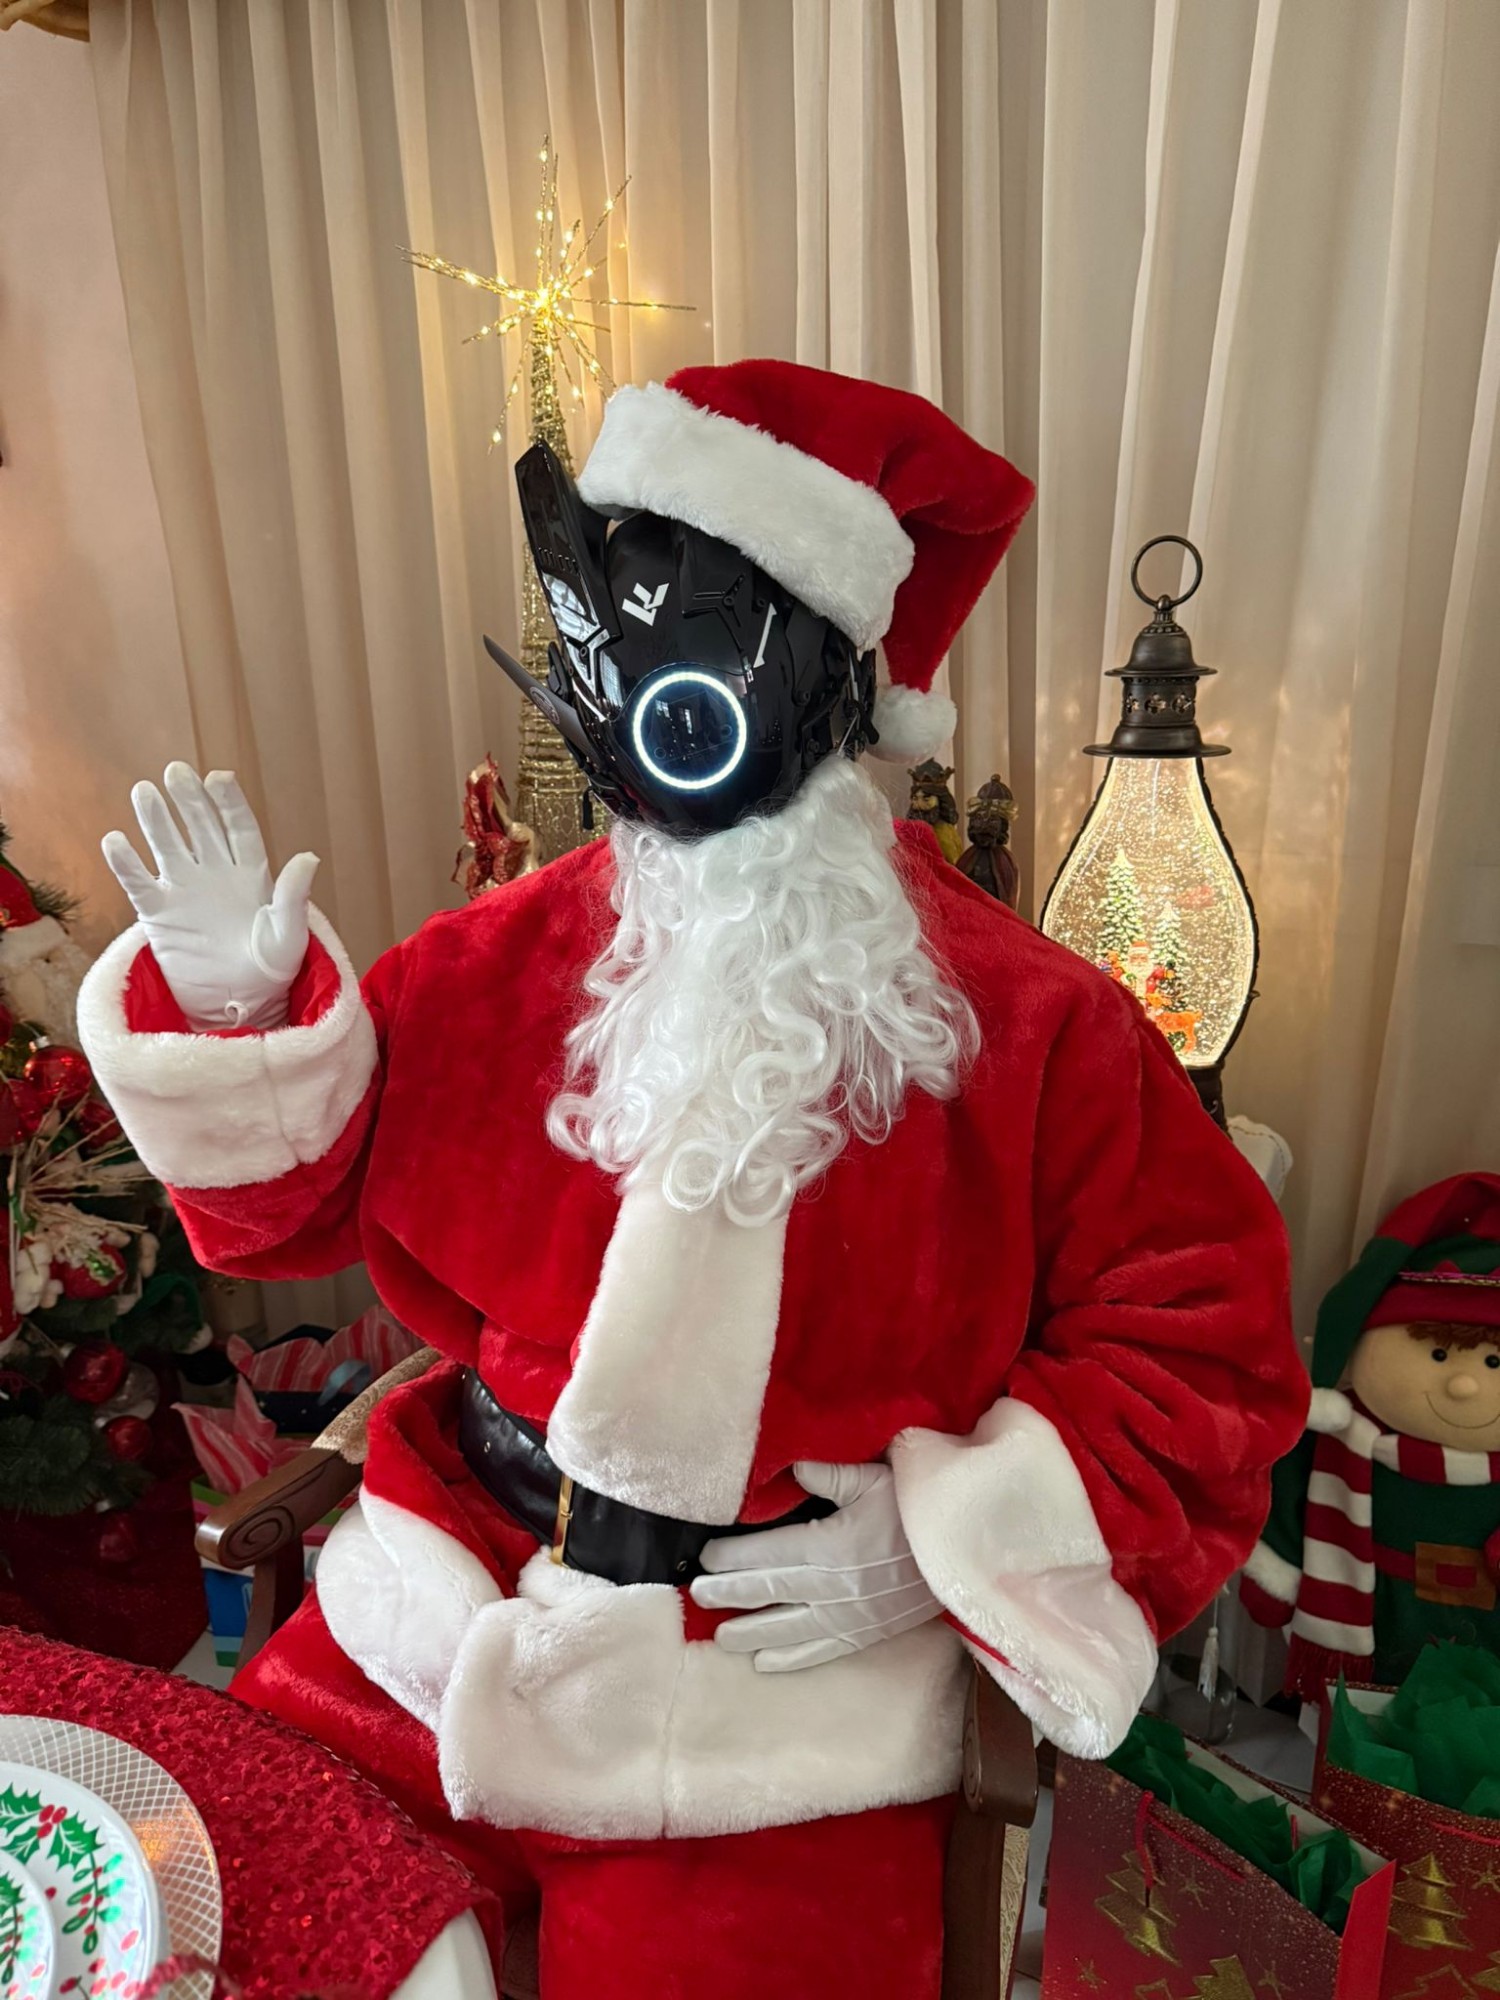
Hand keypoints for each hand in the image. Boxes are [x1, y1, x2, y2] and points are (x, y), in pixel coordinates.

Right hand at [101, 763, 317, 1030]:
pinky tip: (115, 840)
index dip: (228, 802)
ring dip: (155, 820)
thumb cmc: (273, 968)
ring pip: (167, 846)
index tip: (218, 777)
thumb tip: (308, 856)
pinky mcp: (159, 913)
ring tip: (144, 792)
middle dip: (189, 799)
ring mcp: (185, 889)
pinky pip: (139, 883)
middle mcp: (216, 872)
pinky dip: (126, 863)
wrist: (240, 1003)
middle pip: (200, 827)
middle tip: (175, 772)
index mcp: (252, 872)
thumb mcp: (289, 935)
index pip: (239, 827)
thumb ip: (293, 896)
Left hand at [690, 1461, 940, 1671]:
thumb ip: (830, 1475)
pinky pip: (823, 1649)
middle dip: (730, 1594)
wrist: (970, 1547)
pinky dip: (792, 1658)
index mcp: (833, 1543)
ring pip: (790, 1628)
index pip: (770, 1553)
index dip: (735, 1556)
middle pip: (771, 1591)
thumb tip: (791, 1469)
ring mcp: (851, 1614)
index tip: (707, 1557)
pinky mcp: (869, 1631)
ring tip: (721, 1638)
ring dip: (751, 1632)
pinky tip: (766, 1663)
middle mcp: (835, 1585)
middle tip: (696, 1596)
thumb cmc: (921, 1504)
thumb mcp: (877, 1477)